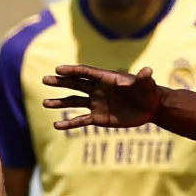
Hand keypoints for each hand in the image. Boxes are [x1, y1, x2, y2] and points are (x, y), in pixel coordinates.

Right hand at [41, 65, 163, 130]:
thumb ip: (143, 78)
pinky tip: (57, 126)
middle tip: (45, 79)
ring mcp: (96, 103)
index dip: (72, 71)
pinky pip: (81, 120)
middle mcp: (97, 90)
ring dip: (60, 102)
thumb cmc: (148, 92)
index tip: (58, 69)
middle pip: (75, 84)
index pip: (85, 73)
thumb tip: (148, 71)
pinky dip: (69, 123)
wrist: (150, 107)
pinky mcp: (99, 118)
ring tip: (45, 103)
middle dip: (60, 82)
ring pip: (74, 102)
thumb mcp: (146, 84)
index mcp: (105, 79)